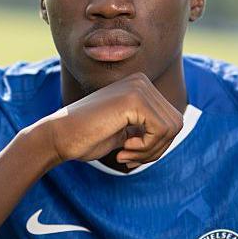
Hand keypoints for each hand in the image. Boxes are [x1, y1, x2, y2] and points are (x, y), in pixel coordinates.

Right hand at [35, 72, 183, 168]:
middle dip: (157, 148)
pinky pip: (161, 131)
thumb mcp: (126, 129)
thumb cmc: (87, 137)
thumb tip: (178, 127)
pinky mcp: (134, 99)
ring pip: (172, 128)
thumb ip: (148, 126)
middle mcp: (142, 81)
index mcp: (141, 86)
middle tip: (130, 158)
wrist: (59, 137)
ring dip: (151, 150)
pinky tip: (123, 149)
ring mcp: (139, 87)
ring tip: (127, 155)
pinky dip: (146, 148)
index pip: (172, 119)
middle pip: (176, 123)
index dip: (157, 144)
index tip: (132, 154)